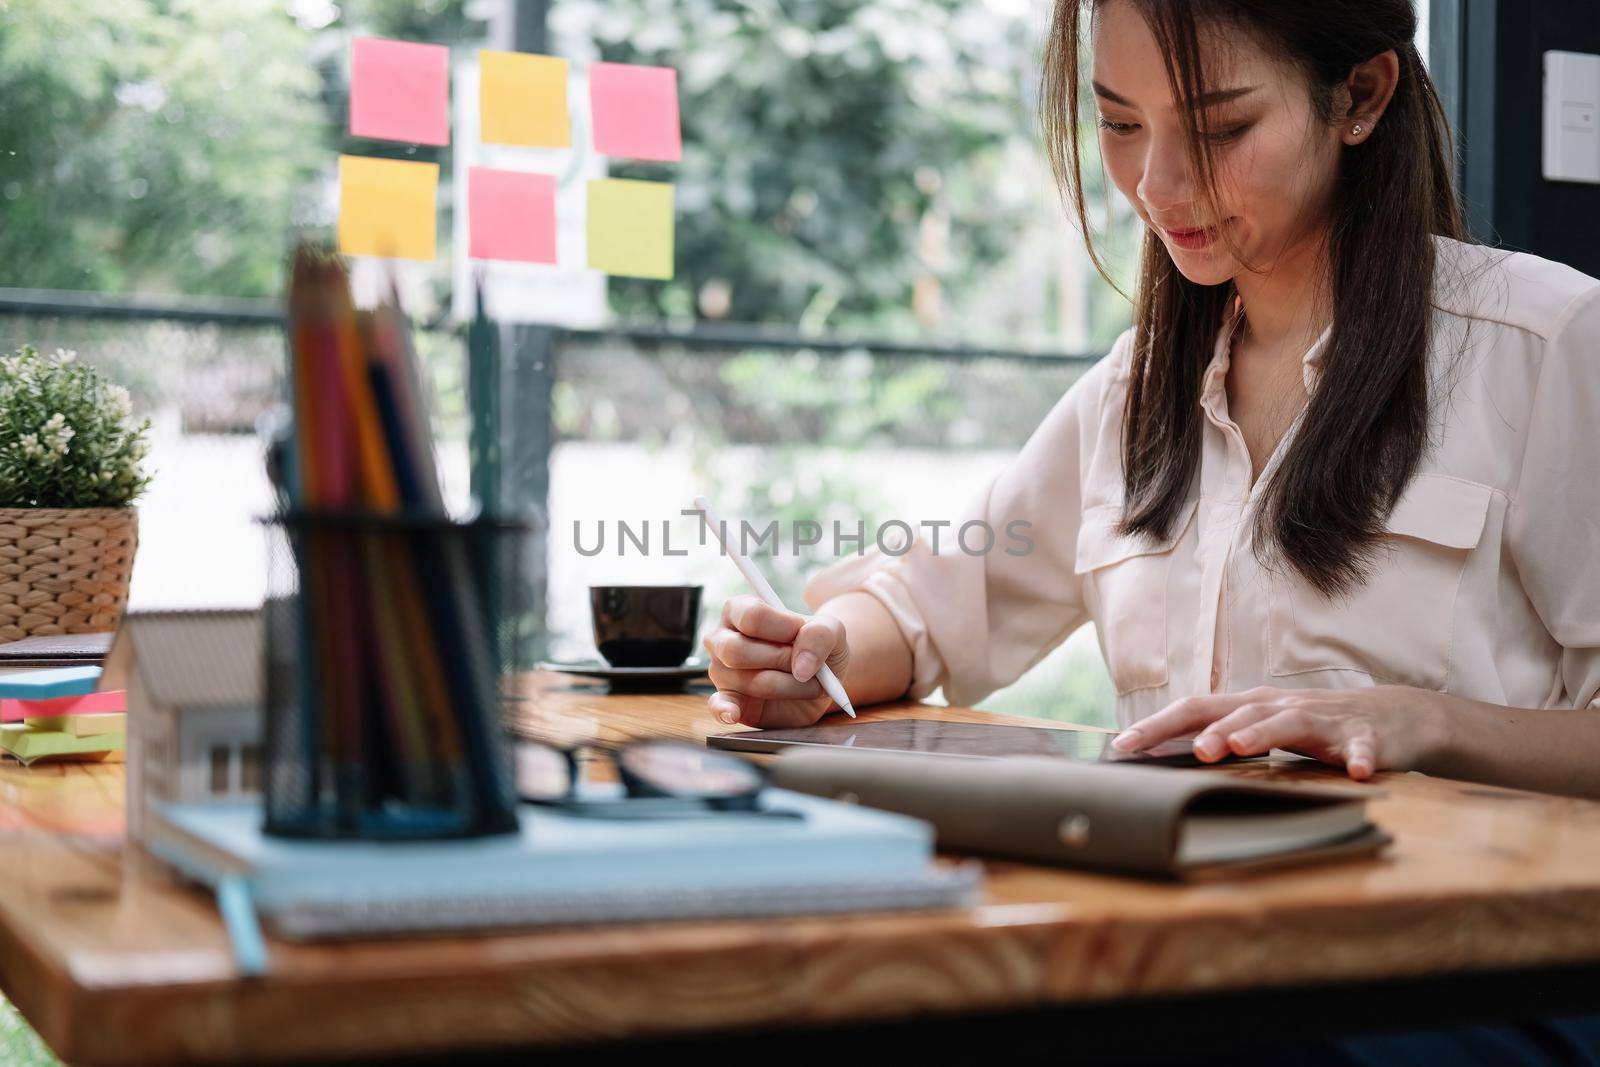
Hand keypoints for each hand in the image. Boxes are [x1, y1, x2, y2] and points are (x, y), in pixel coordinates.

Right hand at [703, 594, 849, 727]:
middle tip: (805, 665)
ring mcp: (721, 671)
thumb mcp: (831, 631)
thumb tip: (802, 667)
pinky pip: (718, 706)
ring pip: (749, 681)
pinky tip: (734, 714)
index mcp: (740, 610)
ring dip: (788, 686)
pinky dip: (725, 710)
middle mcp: (722, 639)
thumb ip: (820, 635)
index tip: (801, 633)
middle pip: (739, 650)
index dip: (783, 628)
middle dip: (781, 659)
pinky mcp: (729, 701)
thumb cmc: (816, 647)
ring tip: (803, 684)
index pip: (752, 616)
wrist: (821, 678)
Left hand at [1110, 684, 1447, 779]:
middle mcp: (1282, 706)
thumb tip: (1166, 759)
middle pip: (1240, 713)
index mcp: (1252, 707)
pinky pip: (1361, 747)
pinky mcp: (1364, 736)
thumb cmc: (1317, 725)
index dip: (1160, 725)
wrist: (1394, 717)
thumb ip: (1225, 739)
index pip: (1197, 710)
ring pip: (1289, 722)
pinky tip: (1357, 772)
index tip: (1122, 744)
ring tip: (1239, 748)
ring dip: (1262, 734)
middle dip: (1212, 730)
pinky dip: (1359, 757)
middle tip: (1190, 751)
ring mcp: (1324, 719)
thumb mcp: (1267, 729)